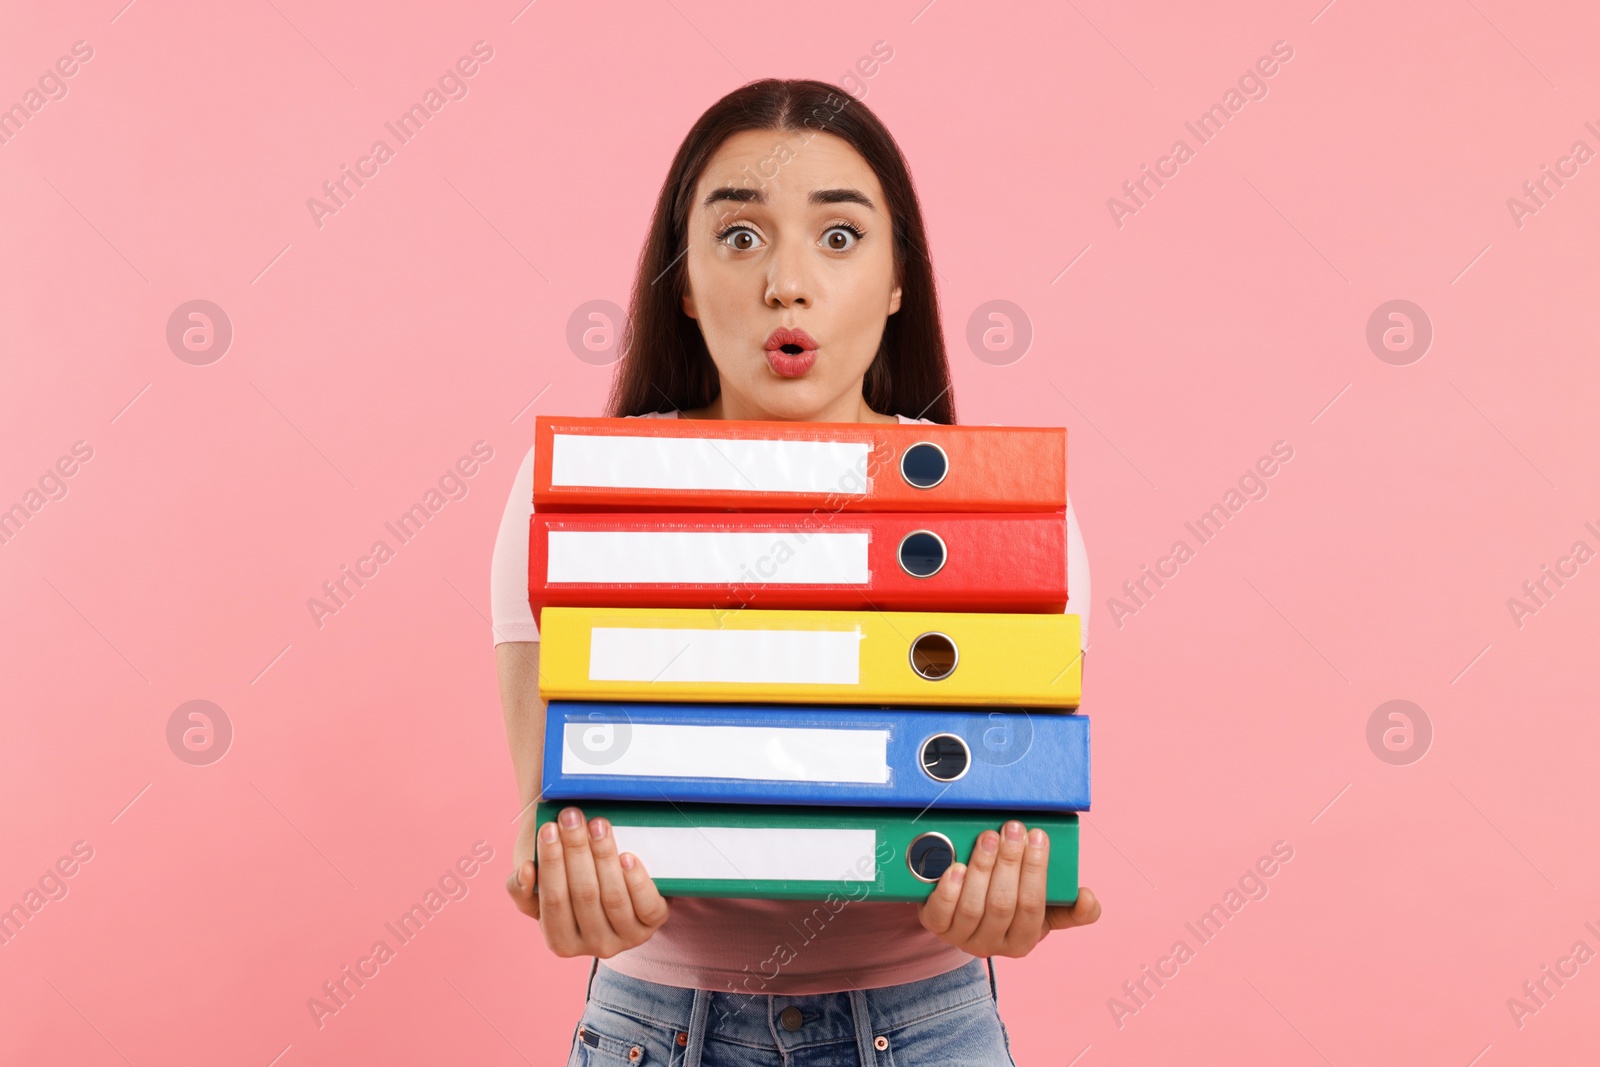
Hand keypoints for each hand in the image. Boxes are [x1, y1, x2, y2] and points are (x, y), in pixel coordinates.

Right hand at [504, 805, 668, 957]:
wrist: (612, 885)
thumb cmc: (569, 886)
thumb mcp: (539, 890)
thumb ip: (521, 887)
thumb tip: (527, 871)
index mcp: (560, 942)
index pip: (553, 901)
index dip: (550, 863)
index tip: (548, 828)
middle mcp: (594, 946)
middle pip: (584, 895)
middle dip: (576, 850)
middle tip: (572, 816)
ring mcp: (627, 939)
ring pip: (614, 897)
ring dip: (604, 856)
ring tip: (597, 824)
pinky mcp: (653, 925)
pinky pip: (647, 906)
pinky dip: (636, 880)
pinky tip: (626, 856)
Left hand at [917, 821, 1100, 957]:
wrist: (960, 913)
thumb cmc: (1008, 903)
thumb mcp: (1041, 909)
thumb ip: (1069, 907)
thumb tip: (1088, 898)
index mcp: (1023, 941)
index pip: (1034, 906)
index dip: (1036, 870)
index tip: (1038, 836)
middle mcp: (992, 945)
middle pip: (1003, 904)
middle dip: (1009, 862)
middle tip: (1013, 828)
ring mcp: (961, 938)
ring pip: (973, 906)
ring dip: (982, 868)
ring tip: (988, 837)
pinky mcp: (935, 927)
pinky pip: (940, 913)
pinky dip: (949, 889)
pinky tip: (957, 866)